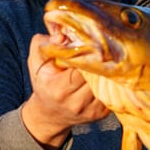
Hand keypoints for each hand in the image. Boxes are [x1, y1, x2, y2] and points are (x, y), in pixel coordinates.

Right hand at [21, 33, 109, 149]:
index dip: (90, 52)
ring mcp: (91, 110)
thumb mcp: (36, 61)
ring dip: (110, 69)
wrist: (49, 114)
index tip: (94, 41)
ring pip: (108, 83)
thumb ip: (44, 44)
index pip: (82, 66)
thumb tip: (63, 35)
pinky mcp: (102, 113)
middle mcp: (76, 102)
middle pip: (98, 74)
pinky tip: (109, 71)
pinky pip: (112, 92)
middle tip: (106, 45)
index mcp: (59, 88)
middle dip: (102, 59)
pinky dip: (112, 80)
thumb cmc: (44, 81)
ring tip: (109, 57)